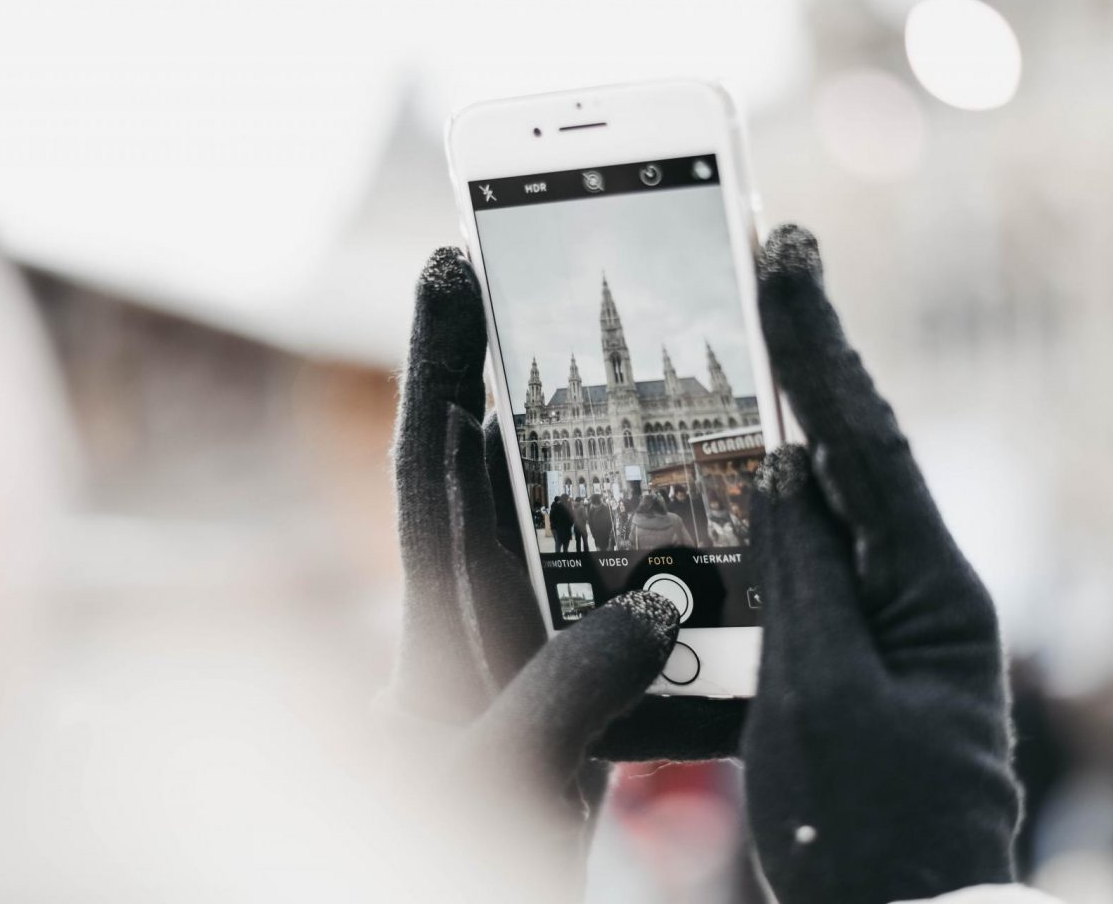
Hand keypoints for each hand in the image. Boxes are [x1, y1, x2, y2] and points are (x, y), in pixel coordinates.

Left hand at [383, 247, 743, 898]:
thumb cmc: (462, 856)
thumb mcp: (503, 778)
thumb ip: (560, 694)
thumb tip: (647, 604)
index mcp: (434, 631)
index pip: (430, 470)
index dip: (440, 366)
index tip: (448, 266)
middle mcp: (471, 618)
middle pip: (484, 466)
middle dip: (506, 368)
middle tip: (544, 278)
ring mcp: (519, 643)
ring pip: (548, 517)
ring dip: (582, 443)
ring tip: (632, 363)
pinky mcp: (567, 677)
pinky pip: (602, 584)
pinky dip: (635, 536)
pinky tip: (682, 506)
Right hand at [743, 226, 1020, 903]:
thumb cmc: (866, 830)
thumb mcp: (820, 697)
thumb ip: (800, 576)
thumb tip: (781, 471)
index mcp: (932, 590)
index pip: (869, 441)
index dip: (822, 342)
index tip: (786, 252)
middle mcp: (920, 587)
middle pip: (856, 452)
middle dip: (806, 363)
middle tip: (759, 271)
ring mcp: (891, 616)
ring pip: (827, 502)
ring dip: (775, 435)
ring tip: (725, 363)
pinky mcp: (857, 646)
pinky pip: (808, 560)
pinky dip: (763, 517)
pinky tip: (723, 489)